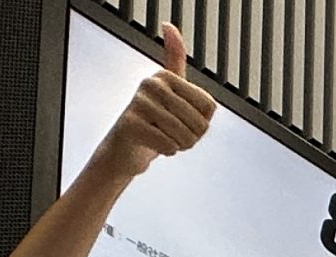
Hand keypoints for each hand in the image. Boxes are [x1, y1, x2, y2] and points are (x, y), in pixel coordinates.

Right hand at [98, 26, 214, 176]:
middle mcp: (151, 84)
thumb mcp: (171, 88)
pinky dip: (167, 151)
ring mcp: (139, 103)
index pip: (209, 107)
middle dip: (191, 137)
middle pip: (199, 123)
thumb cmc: (154, 121)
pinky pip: (169, 145)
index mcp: (166, 76)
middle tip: (172, 133)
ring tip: (163, 137)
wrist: (126, 148)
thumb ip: (175, 59)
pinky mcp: (131, 124)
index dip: (202, 122)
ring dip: (179, 145)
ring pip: (184, 136)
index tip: (182, 118)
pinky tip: (155, 144)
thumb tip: (168, 26)